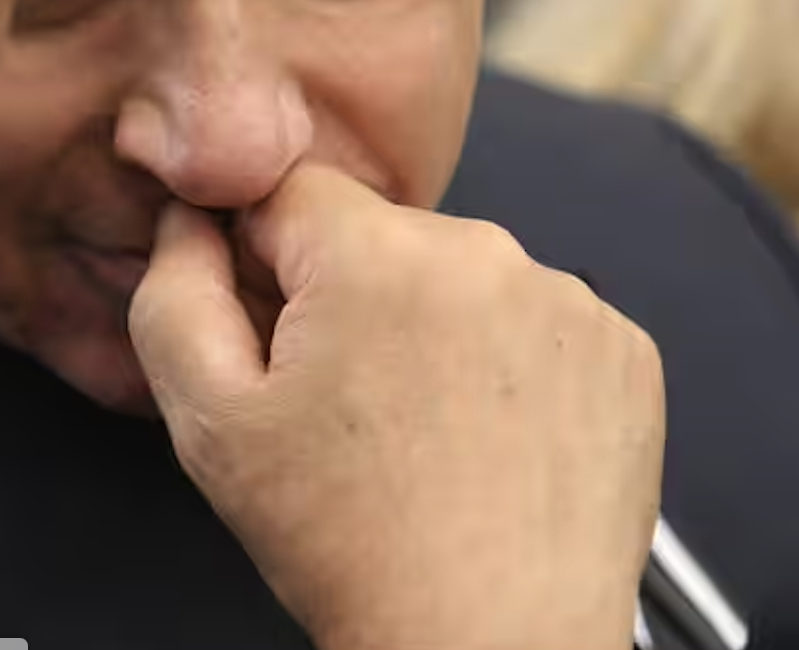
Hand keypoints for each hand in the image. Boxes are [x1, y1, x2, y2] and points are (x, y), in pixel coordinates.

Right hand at [129, 167, 663, 649]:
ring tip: (423, 437)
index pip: (289, 193)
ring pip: (458, 278)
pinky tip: (486, 442)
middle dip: (352, 301)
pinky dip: (508, 368)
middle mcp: (486, 254)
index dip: (266, 268)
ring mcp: (569, 300)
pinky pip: (537, 322)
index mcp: (377, 255)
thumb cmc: (354, 548)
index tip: (283, 347)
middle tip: (348, 411)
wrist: (490, 647)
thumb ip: (173, 290)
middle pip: (379, 236)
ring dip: (432, 332)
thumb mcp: (209, 422)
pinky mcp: (625, 350)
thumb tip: (189, 219)